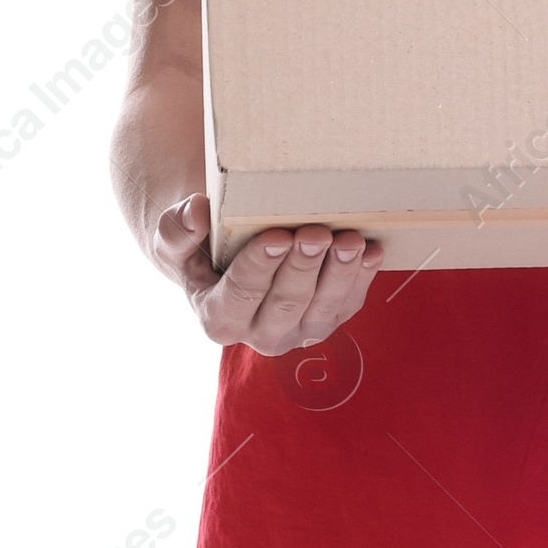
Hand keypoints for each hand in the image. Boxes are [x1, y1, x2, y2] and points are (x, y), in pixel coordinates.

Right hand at [153, 194, 384, 351]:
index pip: (240, 294)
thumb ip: (176, 230)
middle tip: (316, 233)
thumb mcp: (176, 243)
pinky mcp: (326, 322)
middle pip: (286, 303)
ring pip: (323, 309)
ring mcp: (297, 333)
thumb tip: (197, 211)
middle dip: (303, 267)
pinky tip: (371, 250)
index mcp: (219, 321)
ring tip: (350, 241)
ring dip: (340, 274)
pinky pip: (349, 305)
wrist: (227, 267)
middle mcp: (259, 336)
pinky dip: (362, 278)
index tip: (278, 235)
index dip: (260, 265)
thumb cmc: (200, 252)